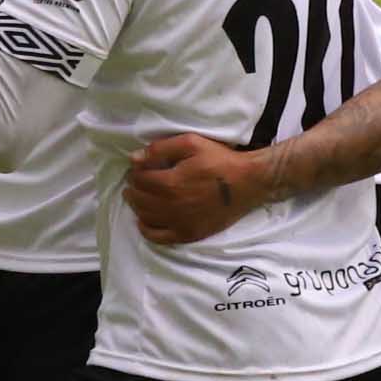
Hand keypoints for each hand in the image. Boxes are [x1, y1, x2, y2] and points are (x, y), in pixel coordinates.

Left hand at [125, 133, 263, 245]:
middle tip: (135, 182)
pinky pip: (158, 237)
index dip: (134, 172)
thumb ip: (160, 149)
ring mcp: (179, 223)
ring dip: (137, 206)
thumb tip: (134, 159)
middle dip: (133, 188)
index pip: (139, 180)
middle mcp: (171, 206)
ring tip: (139, 197)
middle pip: (139, 199)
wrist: (248, 183)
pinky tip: (144, 220)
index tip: (137, 169)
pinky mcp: (188, 234)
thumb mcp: (191, 143)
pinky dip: (146, 229)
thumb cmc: (220, 160)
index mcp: (170, 183)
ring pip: (145, 217)